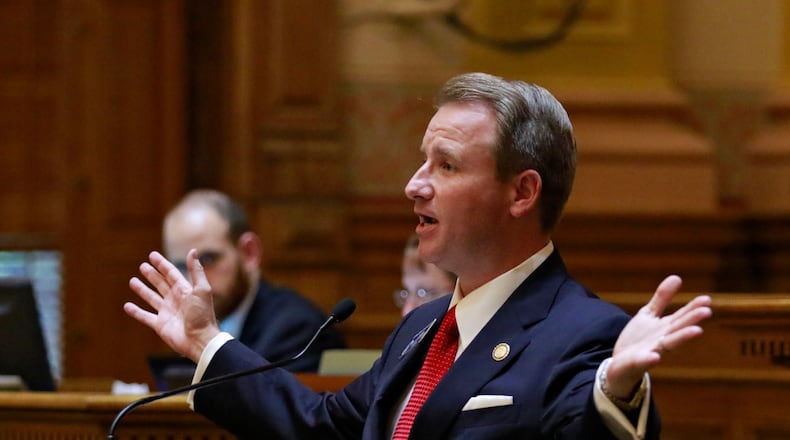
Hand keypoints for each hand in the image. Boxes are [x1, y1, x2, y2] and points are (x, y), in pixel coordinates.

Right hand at [124, 249, 220, 361]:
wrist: (200, 339)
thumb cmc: (203, 315)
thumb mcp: (202, 289)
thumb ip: (196, 270)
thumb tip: (193, 250)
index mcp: (184, 290)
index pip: (171, 273)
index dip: (162, 264)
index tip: (152, 255)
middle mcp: (175, 300)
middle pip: (160, 284)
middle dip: (152, 275)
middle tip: (142, 266)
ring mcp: (166, 312)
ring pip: (151, 298)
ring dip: (142, 290)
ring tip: (133, 281)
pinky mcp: (159, 325)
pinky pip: (145, 316)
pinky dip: (136, 312)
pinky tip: (127, 306)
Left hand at [605, 275, 711, 398]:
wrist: (619, 364)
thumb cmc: (639, 339)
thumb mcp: (648, 315)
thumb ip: (662, 299)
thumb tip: (677, 277)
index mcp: (666, 328)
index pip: (682, 316)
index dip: (693, 308)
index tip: (707, 299)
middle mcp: (663, 340)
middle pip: (679, 329)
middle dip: (692, 321)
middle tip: (707, 311)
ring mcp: (652, 352)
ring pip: (668, 345)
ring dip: (682, 338)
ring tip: (697, 331)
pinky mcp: (637, 362)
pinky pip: (644, 362)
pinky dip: (650, 359)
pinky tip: (655, 356)